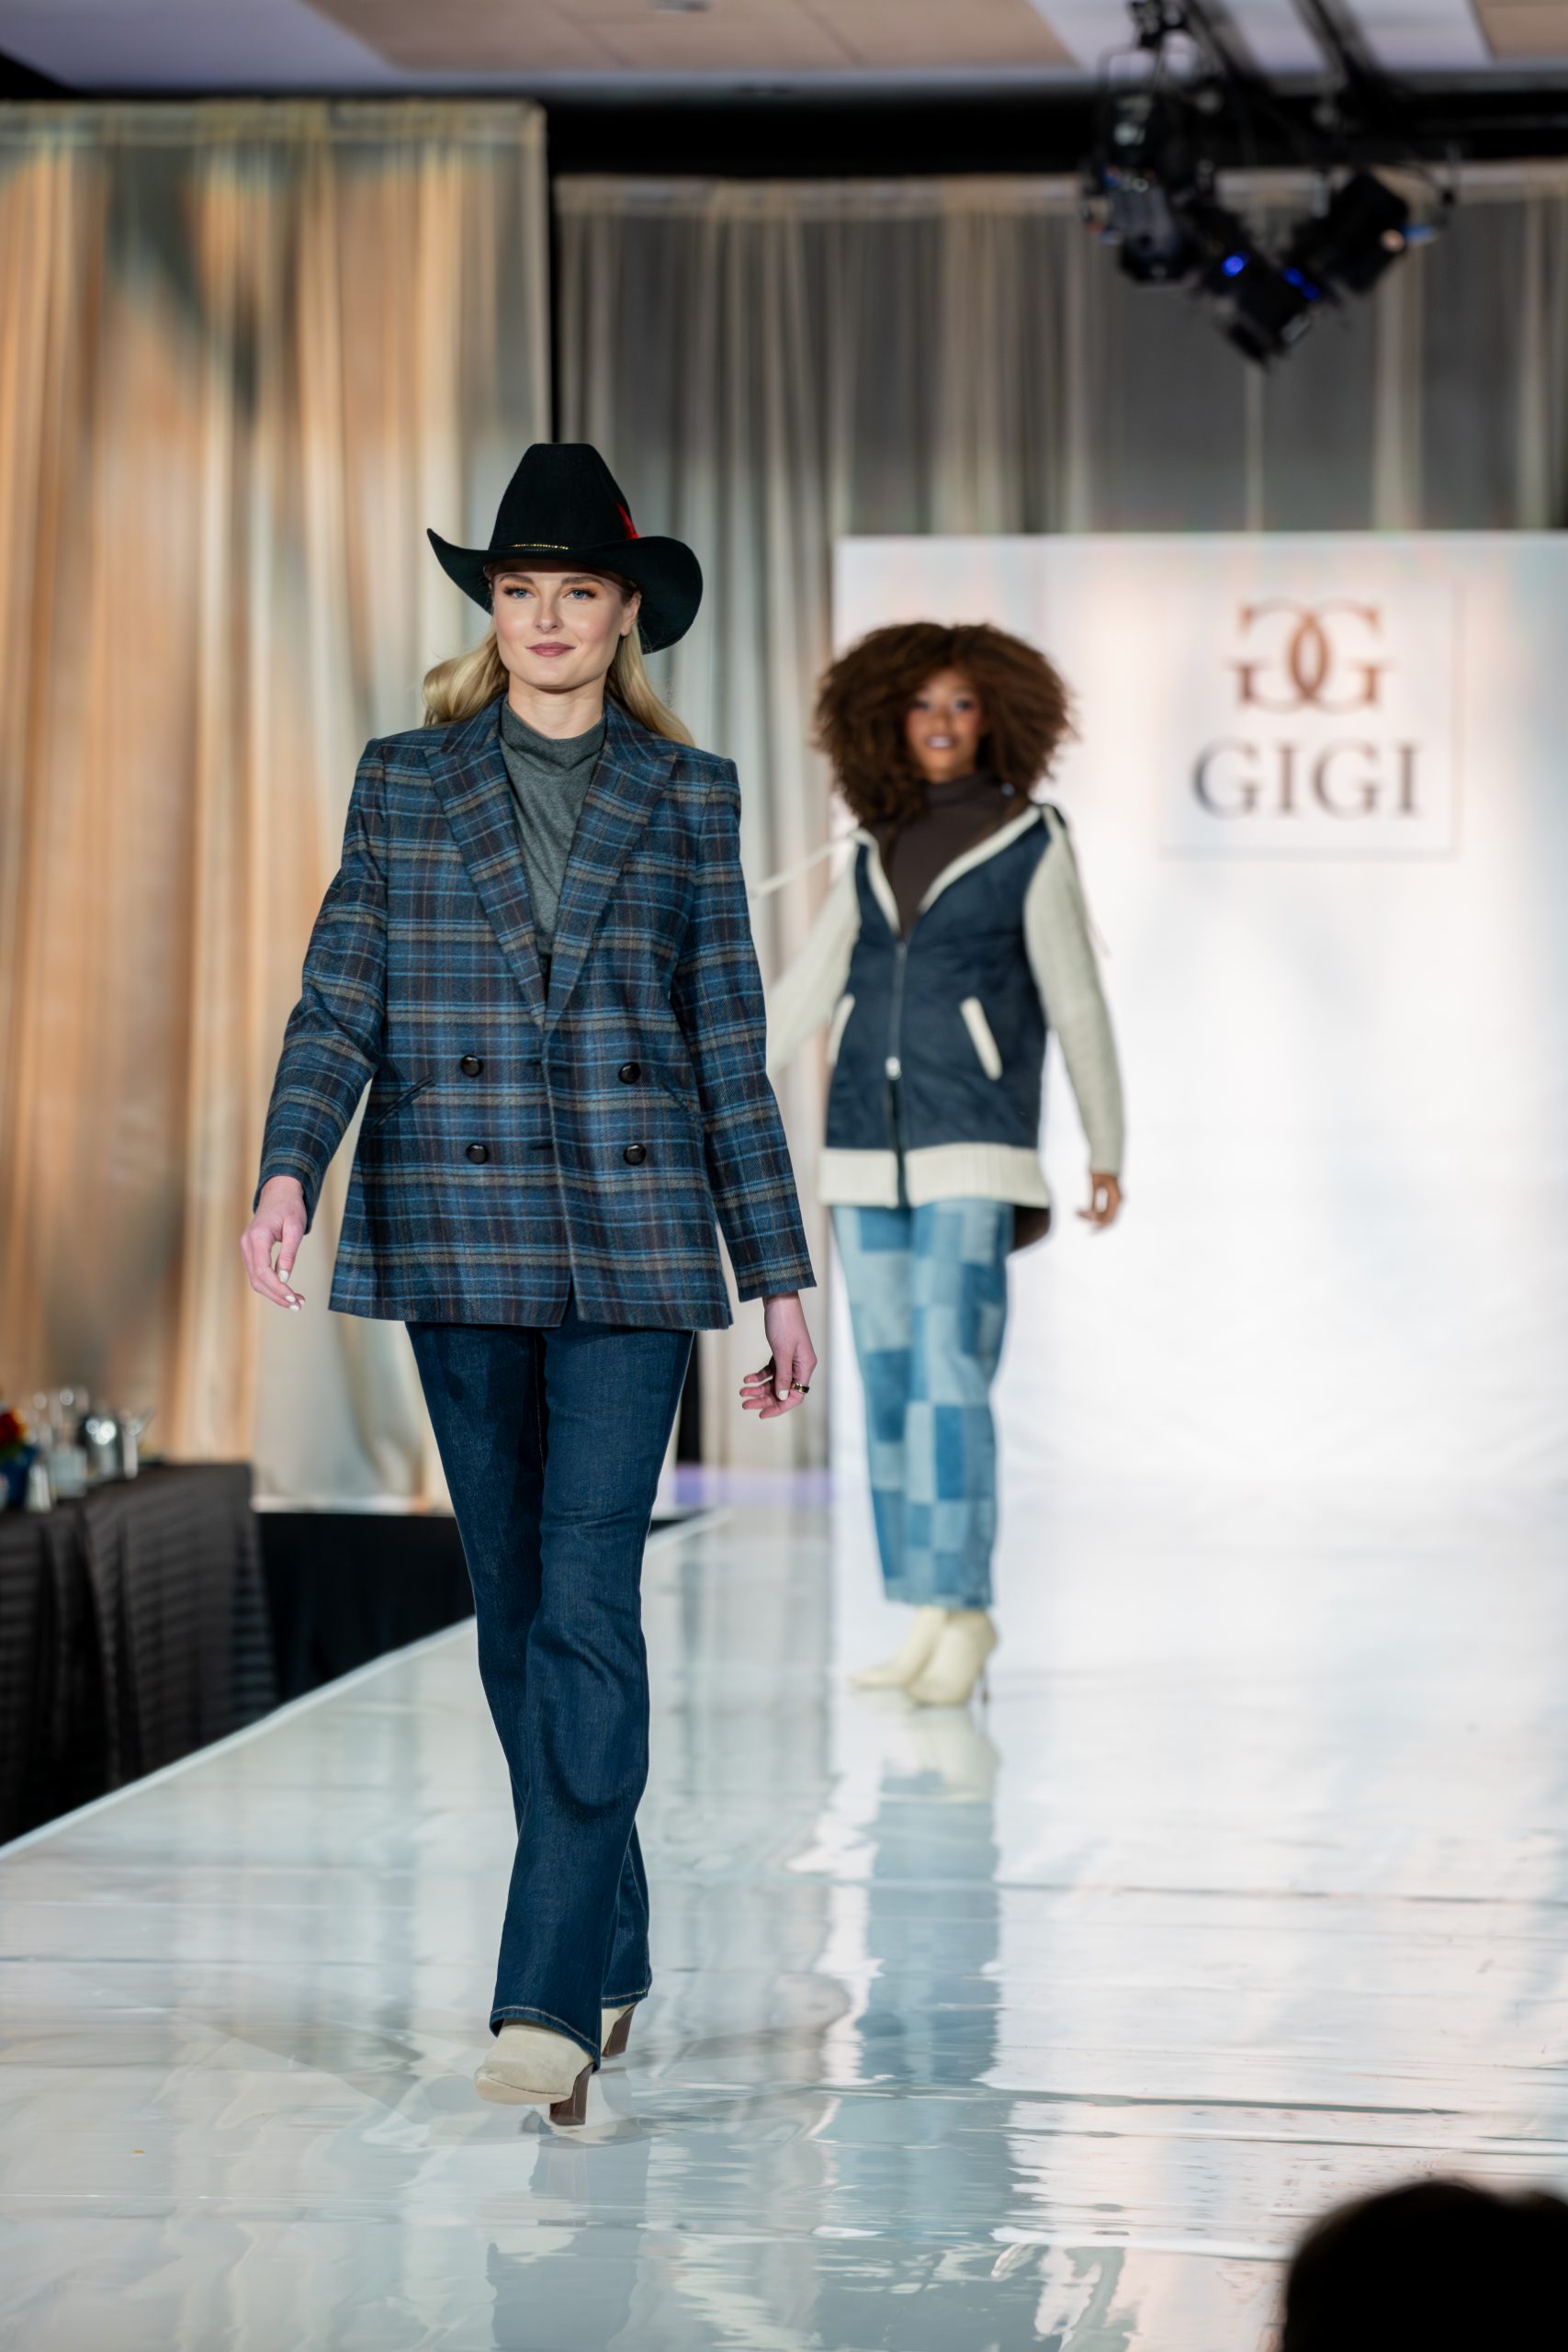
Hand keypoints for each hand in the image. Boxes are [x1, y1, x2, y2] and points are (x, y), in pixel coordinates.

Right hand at [241, 1175, 308, 1308]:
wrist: (279, 1193)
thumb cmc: (289, 1208)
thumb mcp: (295, 1228)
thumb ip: (288, 1254)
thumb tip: (284, 1279)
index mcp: (257, 1237)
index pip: (262, 1271)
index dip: (277, 1288)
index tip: (293, 1298)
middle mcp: (247, 1244)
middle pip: (257, 1279)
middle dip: (277, 1295)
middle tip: (298, 1305)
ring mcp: (246, 1249)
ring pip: (256, 1279)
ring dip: (274, 1293)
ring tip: (296, 1301)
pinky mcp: (251, 1252)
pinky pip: (258, 1273)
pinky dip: (271, 1285)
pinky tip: (286, 1291)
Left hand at [739, 1292, 817, 1418]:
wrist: (778, 1298)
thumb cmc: (783, 1322)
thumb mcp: (781, 1352)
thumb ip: (783, 1376)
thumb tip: (782, 1397)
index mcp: (805, 1366)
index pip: (796, 1395)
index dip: (779, 1407)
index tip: (761, 1414)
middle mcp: (800, 1365)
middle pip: (783, 1391)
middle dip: (764, 1399)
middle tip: (745, 1403)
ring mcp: (790, 1359)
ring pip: (775, 1382)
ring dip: (759, 1388)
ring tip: (742, 1391)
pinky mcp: (781, 1352)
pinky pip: (770, 1370)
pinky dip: (758, 1375)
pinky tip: (747, 1378)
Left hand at [1078, 1171, 1122, 1229]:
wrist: (1107, 1157)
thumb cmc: (1101, 1168)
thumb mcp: (1094, 1183)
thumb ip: (1093, 1198)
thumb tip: (1090, 1213)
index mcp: (1116, 1198)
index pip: (1107, 1218)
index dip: (1094, 1222)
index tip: (1081, 1215)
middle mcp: (1119, 1201)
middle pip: (1107, 1220)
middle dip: (1093, 1223)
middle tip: (1078, 1219)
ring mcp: (1116, 1201)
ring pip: (1105, 1216)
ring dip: (1091, 1217)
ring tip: (1076, 1212)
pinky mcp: (1112, 1200)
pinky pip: (1104, 1211)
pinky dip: (1093, 1213)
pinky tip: (1082, 1211)